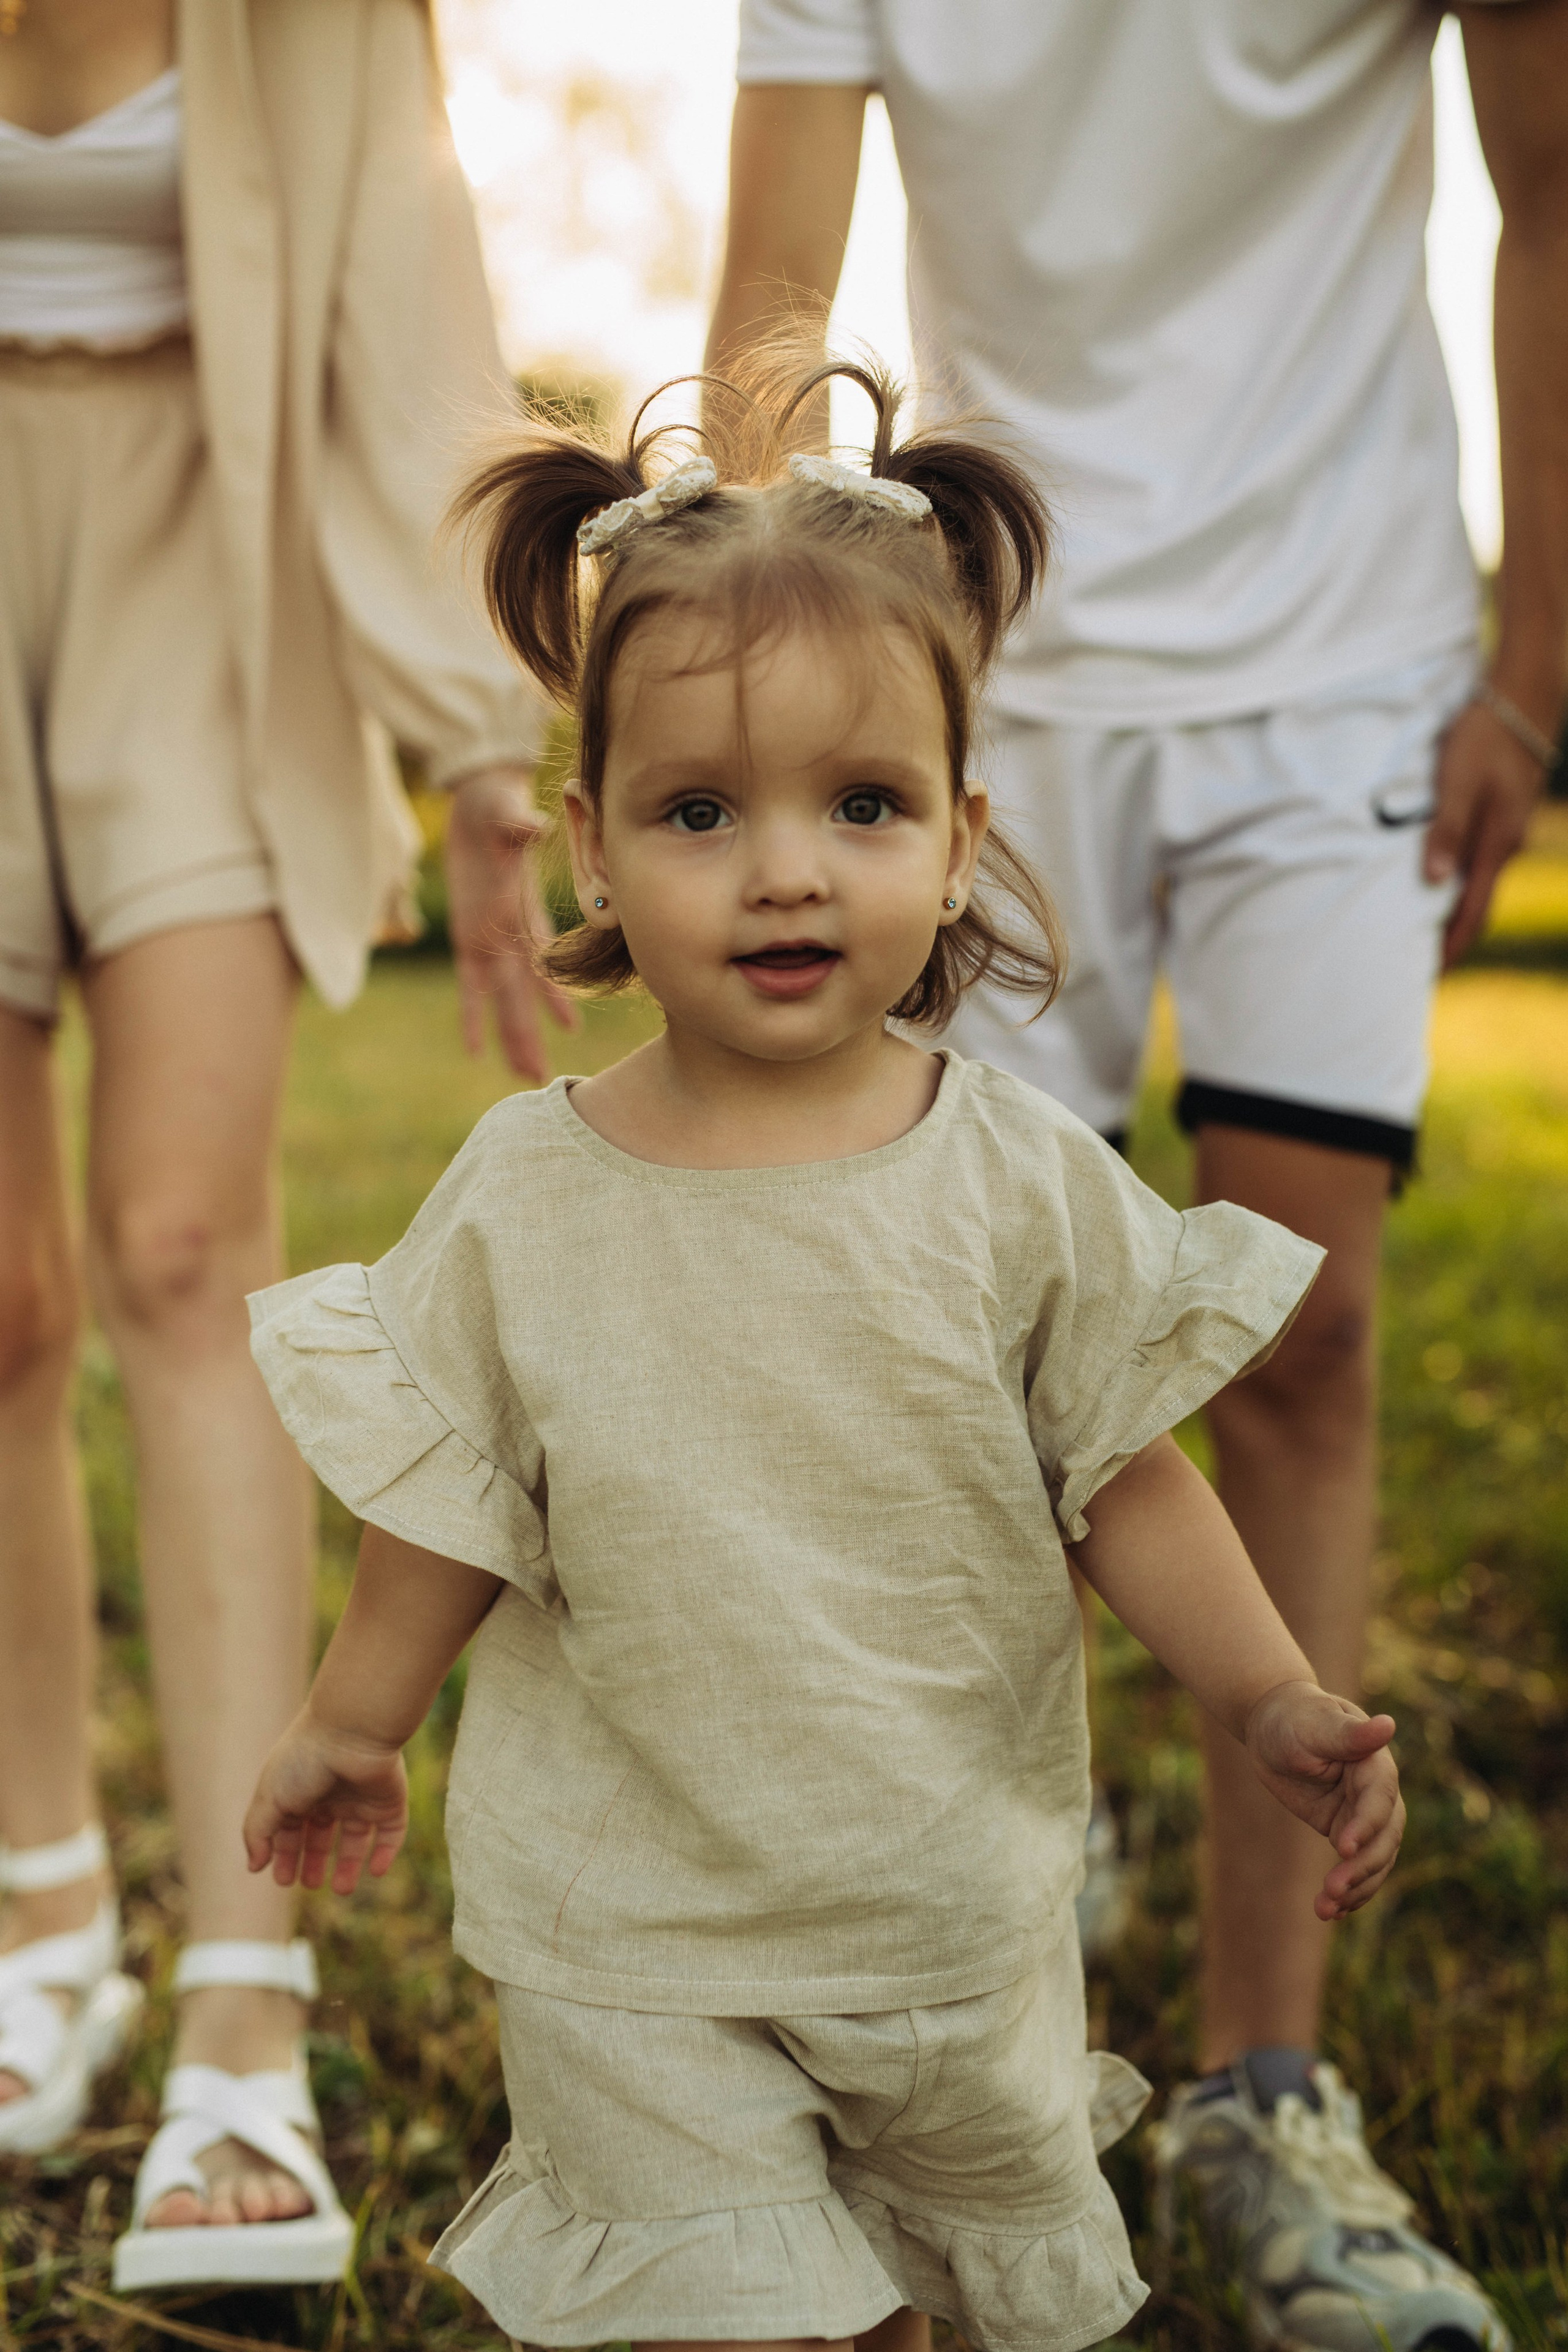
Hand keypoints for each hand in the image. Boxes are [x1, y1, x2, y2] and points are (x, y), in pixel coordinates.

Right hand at [244, 1709, 409, 1895]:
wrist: (353, 1731)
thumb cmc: (305, 1759)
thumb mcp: (270, 1798)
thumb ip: (258, 1833)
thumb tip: (253, 1867)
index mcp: (299, 1789)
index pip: (290, 1828)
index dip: (285, 1854)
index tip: (283, 1880)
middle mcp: (331, 1793)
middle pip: (321, 1833)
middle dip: (313, 1860)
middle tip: (309, 1885)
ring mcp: (361, 1797)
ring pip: (356, 1837)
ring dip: (349, 1864)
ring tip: (342, 1889)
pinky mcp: (390, 1800)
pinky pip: (392, 1831)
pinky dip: (386, 1852)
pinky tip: (376, 1872)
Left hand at [444, 766, 580, 1079]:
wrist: (483, 805)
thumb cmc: (500, 806)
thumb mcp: (509, 816)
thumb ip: (521, 827)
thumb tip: (539, 825)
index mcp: (524, 913)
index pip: (541, 960)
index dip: (551, 995)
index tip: (568, 1029)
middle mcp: (512, 937)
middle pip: (520, 997)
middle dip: (529, 1035)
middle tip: (541, 1077)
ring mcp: (491, 942)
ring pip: (501, 1002)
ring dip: (511, 1038)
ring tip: (525, 1076)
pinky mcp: (467, 940)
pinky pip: (470, 988)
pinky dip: (473, 1018)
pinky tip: (478, 1052)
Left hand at [1244, 1680, 1403, 1921]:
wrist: (1274, 1724)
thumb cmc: (1295, 1717)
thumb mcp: (1315, 1724)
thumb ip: (1349, 1736)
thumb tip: (1388, 1726)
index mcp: (1374, 1764)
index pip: (1379, 1801)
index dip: (1365, 1825)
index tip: (1342, 1847)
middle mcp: (1376, 1793)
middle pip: (1383, 1839)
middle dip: (1362, 1868)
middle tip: (1332, 1891)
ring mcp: (1362, 1815)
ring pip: (1373, 1859)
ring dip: (1356, 1888)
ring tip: (1325, 1909)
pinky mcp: (1345, 1829)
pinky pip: (1355, 1865)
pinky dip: (1349, 1890)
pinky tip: (1332, 1911)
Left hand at [1425, 697, 1545, 968]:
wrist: (1523, 697)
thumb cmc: (1485, 736)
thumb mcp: (1457, 782)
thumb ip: (1446, 830)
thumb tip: (1434, 880)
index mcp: (1495, 844)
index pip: (1471, 913)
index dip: (1450, 947)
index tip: (1428, 975)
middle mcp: (1505, 845)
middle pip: (1477, 906)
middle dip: (1452, 939)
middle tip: (1421, 963)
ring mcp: (1507, 830)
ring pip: (1480, 884)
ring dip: (1455, 910)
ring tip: (1423, 929)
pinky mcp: (1503, 814)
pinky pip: (1481, 861)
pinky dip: (1461, 882)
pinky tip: (1439, 880)